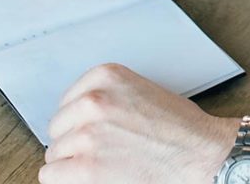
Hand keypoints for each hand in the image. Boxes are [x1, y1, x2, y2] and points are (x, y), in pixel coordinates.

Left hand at [39, 63, 238, 182]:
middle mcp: (93, 100)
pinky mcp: (87, 167)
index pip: (67, 100)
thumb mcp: (139, 90)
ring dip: (72, 161)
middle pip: (58, 127)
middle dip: (73, 139)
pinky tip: (88, 177)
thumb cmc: (176, 125)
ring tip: (101, 163)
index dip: (79, 119)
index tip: (92, 129)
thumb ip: (106, 96)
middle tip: (100, 149)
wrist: (198, 151)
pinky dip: (66, 179)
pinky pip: (52, 175)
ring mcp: (88, 133)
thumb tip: (73, 115)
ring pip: (54, 153)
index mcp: (106, 75)